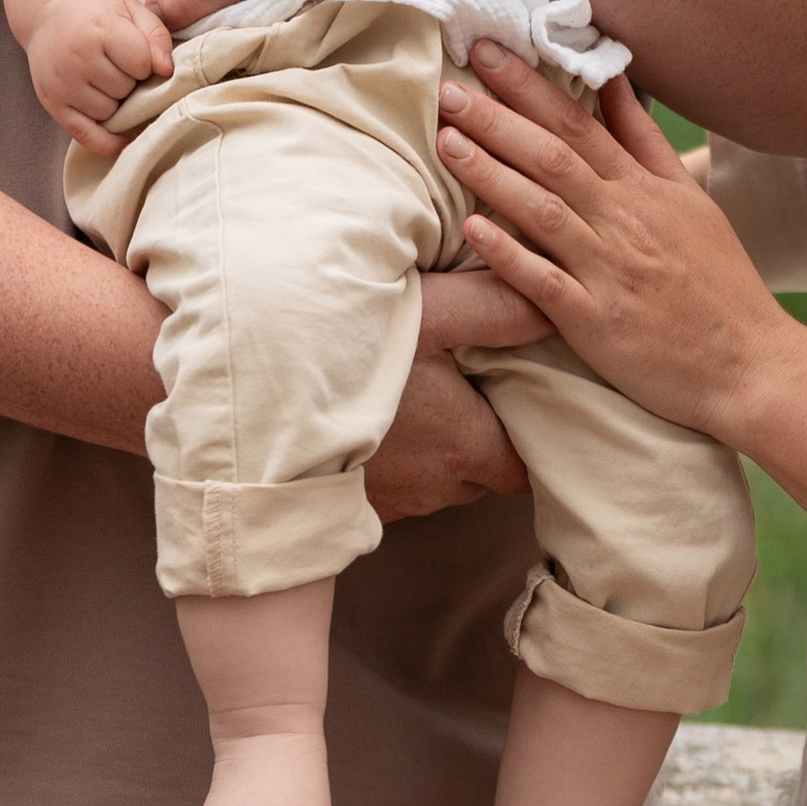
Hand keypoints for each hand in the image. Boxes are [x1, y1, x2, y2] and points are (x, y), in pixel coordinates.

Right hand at [25, 0, 173, 157]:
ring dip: (116, 103)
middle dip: (130, 82)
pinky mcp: (52, 104)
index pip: (141, 64)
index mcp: (100, 29)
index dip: (146, 63)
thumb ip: (156, 35)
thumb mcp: (131, 9)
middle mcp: (77, 57)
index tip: (137, 55)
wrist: (49, 13)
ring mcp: (62, 83)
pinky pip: (84, 134)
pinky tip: (121, 139)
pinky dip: (105, 142)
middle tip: (118, 66)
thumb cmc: (97, 12)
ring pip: (109, 112)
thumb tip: (167, 71)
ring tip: (106, 81)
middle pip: (125, 89)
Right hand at [363, 266, 543, 520]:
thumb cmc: (347, 356)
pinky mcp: (354, 500)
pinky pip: (395, 482)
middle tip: (479, 383)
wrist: (253, 401)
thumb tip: (553, 305)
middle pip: (485, 471)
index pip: (531, 465)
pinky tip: (381, 411)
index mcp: (466, 448)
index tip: (532, 397)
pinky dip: (398, 453)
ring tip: (425, 392)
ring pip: (438, 477)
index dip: (539, 434)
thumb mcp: (431, 313)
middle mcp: (434, 487)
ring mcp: (392, 501)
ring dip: (438, 443)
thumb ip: (497, 308)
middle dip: (488, 434)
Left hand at [432, 49, 795, 445]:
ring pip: (544, 210)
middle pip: (553, 156)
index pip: (579, 124)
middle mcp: (626, 221)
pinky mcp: (598, 322)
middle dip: (496, 117)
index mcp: (645, 190)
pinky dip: (510, 254)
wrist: (752, 365)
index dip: (529, 87)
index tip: (487, 52)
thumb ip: (646, 142)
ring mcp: (611, 271)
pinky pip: (546, 283)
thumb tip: (615, 82)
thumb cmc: (720, 283)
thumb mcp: (690, 200)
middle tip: (446, 86)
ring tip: (446, 140)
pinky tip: (472, 228)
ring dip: (492, 172)